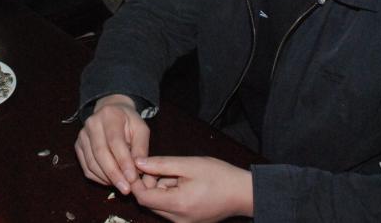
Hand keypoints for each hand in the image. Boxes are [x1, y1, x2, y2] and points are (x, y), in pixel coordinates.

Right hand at [74, 95, 150, 194]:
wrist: (111, 111)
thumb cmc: (128, 122)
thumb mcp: (141, 129)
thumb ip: (141, 147)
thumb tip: (138, 169)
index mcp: (109, 115)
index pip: (115, 141)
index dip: (123, 161)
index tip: (132, 178)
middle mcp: (92, 123)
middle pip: (100, 153)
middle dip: (114, 174)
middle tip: (126, 189)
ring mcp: (82, 135)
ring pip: (91, 163)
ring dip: (107, 178)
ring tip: (121, 186)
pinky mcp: (78, 146)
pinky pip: (86, 168)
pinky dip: (99, 178)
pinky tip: (110, 181)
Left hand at [131, 155, 253, 222]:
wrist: (244, 193)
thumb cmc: (220, 177)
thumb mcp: (189, 164)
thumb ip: (161, 164)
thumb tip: (138, 163)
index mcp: (178, 205)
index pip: (143, 198)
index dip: (136, 182)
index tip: (138, 167)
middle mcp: (179, 219)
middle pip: (151, 202)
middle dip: (151, 184)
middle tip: (165, 168)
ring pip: (161, 204)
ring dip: (163, 188)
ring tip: (181, 175)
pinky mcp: (189, 222)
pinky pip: (171, 209)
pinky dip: (172, 195)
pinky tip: (186, 184)